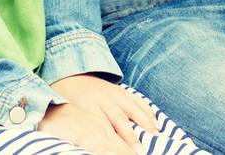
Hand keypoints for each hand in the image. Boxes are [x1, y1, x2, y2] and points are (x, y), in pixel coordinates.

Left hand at [38, 74, 156, 153]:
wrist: (70, 77)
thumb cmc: (68, 105)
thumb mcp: (69, 118)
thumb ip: (82, 132)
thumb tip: (85, 148)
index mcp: (87, 109)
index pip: (102, 128)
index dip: (113, 143)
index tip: (121, 154)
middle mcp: (102, 100)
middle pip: (119, 120)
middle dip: (131, 137)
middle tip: (141, 152)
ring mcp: (113, 93)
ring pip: (131, 108)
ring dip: (144, 122)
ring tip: (155, 136)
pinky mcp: (121, 90)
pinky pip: (136, 99)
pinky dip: (147, 110)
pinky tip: (155, 122)